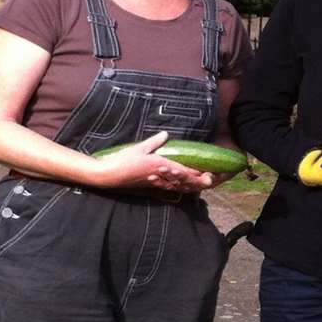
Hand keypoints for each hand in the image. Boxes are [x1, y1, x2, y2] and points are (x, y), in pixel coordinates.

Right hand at [91, 132, 214, 192]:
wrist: (110, 176)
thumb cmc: (123, 160)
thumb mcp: (139, 148)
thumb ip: (155, 141)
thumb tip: (166, 134)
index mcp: (160, 165)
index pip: (183, 171)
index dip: (197, 173)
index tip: (209, 173)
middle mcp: (161, 176)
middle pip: (184, 181)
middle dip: (198, 181)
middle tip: (211, 179)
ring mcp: (157, 183)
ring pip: (178, 186)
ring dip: (191, 185)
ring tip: (203, 182)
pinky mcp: (152, 185)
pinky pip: (170, 188)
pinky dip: (180, 187)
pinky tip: (185, 185)